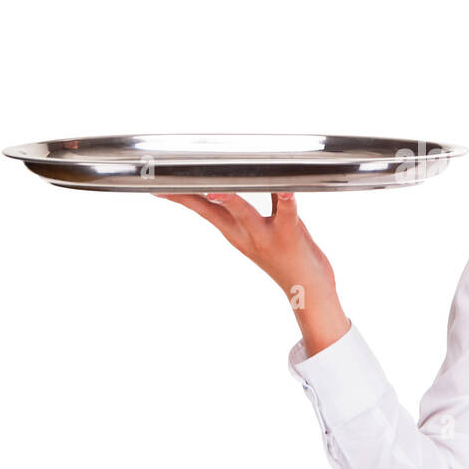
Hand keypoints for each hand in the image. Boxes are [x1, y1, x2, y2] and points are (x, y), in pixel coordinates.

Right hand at [154, 191, 336, 299]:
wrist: (309, 291)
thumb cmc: (288, 256)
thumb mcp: (263, 230)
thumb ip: (258, 203)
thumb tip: (251, 177)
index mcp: (236, 232)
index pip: (203, 209)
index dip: (181, 197)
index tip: (158, 186)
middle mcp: (246, 234)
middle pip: (213, 211)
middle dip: (192, 197)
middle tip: (170, 185)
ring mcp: (266, 235)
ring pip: (244, 213)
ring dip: (231, 202)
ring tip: (217, 191)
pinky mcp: (289, 234)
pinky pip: (288, 214)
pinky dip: (288, 202)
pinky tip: (287, 192)